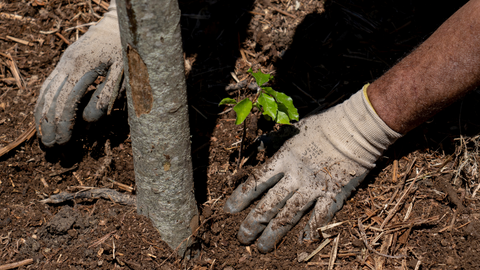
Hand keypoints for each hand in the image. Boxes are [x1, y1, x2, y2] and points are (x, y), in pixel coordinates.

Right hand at [34, 1, 121, 146]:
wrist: (118, 25)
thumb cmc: (126, 50)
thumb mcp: (123, 73)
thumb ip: (107, 96)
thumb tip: (88, 120)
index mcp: (83, 68)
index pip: (67, 102)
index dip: (63, 123)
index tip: (63, 141)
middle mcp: (68, 65)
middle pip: (52, 99)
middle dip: (50, 124)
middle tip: (52, 146)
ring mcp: (64, 62)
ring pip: (46, 91)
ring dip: (43, 115)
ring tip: (44, 137)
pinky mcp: (64, 62)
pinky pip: (48, 84)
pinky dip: (43, 102)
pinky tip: (43, 115)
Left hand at [224, 87, 401, 252]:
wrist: (357, 129)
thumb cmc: (325, 125)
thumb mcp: (294, 129)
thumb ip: (275, 141)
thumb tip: (258, 145)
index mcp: (284, 158)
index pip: (256, 181)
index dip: (241, 197)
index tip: (230, 210)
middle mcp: (295, 176)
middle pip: (269, 204)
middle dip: (253, 223)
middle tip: (242, 238)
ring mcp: (314, 188)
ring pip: (288, 216)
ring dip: (273, 234)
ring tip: (262, 248)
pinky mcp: (333, 195)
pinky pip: (319, 218)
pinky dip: (309, 231)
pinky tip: (299, 243)